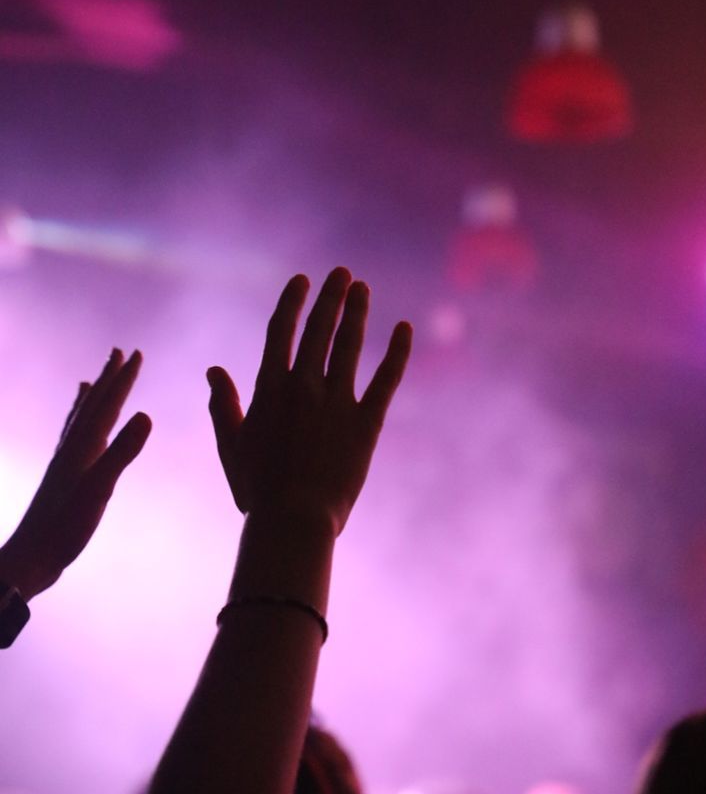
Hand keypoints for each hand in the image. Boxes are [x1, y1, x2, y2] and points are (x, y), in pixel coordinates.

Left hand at [0, 349, 151, 599]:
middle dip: (108, 378)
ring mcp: (65, 463)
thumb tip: (146, 415)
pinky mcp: (62, 479)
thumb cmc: (65, 528)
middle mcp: (72, 448)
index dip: (124, 379)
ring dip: (91, 398)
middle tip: (119, 351)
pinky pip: (72, 441)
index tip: (137, 353)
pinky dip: (78, 428)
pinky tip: (79, 435)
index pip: (108, 404)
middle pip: (93, 404)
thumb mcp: (100, 489)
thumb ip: (122, 452)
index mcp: (83, 447)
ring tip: (91, 381)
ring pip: (80, 420)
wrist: (31, 557)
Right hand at [207, 268, 411, 536]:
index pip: (282, 331)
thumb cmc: (257, 489)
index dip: (293, 302)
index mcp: (270, 388)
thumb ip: (222, 405)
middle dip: (331, 296)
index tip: (302, 281)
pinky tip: (404, 328)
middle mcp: (305, 386)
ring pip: (349, 345)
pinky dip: (397, 352)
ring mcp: (338, 402)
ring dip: (357, 312)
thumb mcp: (232, 445)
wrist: (294, 520)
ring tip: (362, 288)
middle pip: (320, 329)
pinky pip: (386, 379)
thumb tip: (214, 371)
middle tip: (342, 273)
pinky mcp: (367, 423)